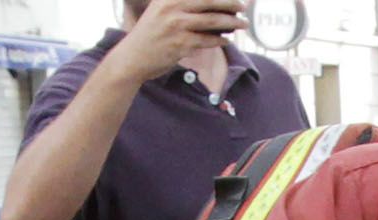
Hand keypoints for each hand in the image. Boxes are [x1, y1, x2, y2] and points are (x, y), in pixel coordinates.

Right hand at [110, 0, 247, 82]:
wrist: (133, 57)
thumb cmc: (151, 34)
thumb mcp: (161, 11)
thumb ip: (180, 5)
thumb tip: (210, 4)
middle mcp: (171, 8)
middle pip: (209, 1)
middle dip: (230, 3)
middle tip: (243, 7)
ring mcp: (176, 26)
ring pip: (212, 21)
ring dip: (231, 23)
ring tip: (243, 24)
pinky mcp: (181, 44)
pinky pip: (208, 40)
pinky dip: (220, 40)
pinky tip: (226, 40)